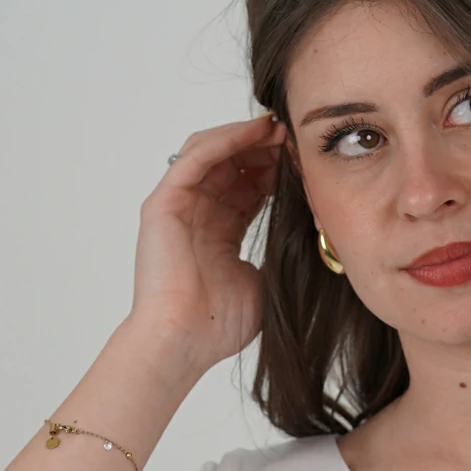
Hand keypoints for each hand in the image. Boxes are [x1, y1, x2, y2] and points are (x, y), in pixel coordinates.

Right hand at [126, 114, 287, 376]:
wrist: (183, 341)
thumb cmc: (217, 326)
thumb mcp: (261, 283)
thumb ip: (275, 256)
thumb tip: (303, 238)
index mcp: (218, 233)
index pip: (249, 188)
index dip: (277, 170)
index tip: (307, 159)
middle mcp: (197, 214)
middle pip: (233, 164)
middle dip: (265, 147)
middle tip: (296, 135)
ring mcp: (178, 206)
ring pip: (212, 152)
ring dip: (246, 136)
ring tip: (277, 128)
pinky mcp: (163, 203)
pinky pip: (195, 158)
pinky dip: (224, 140)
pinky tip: (253, 132)